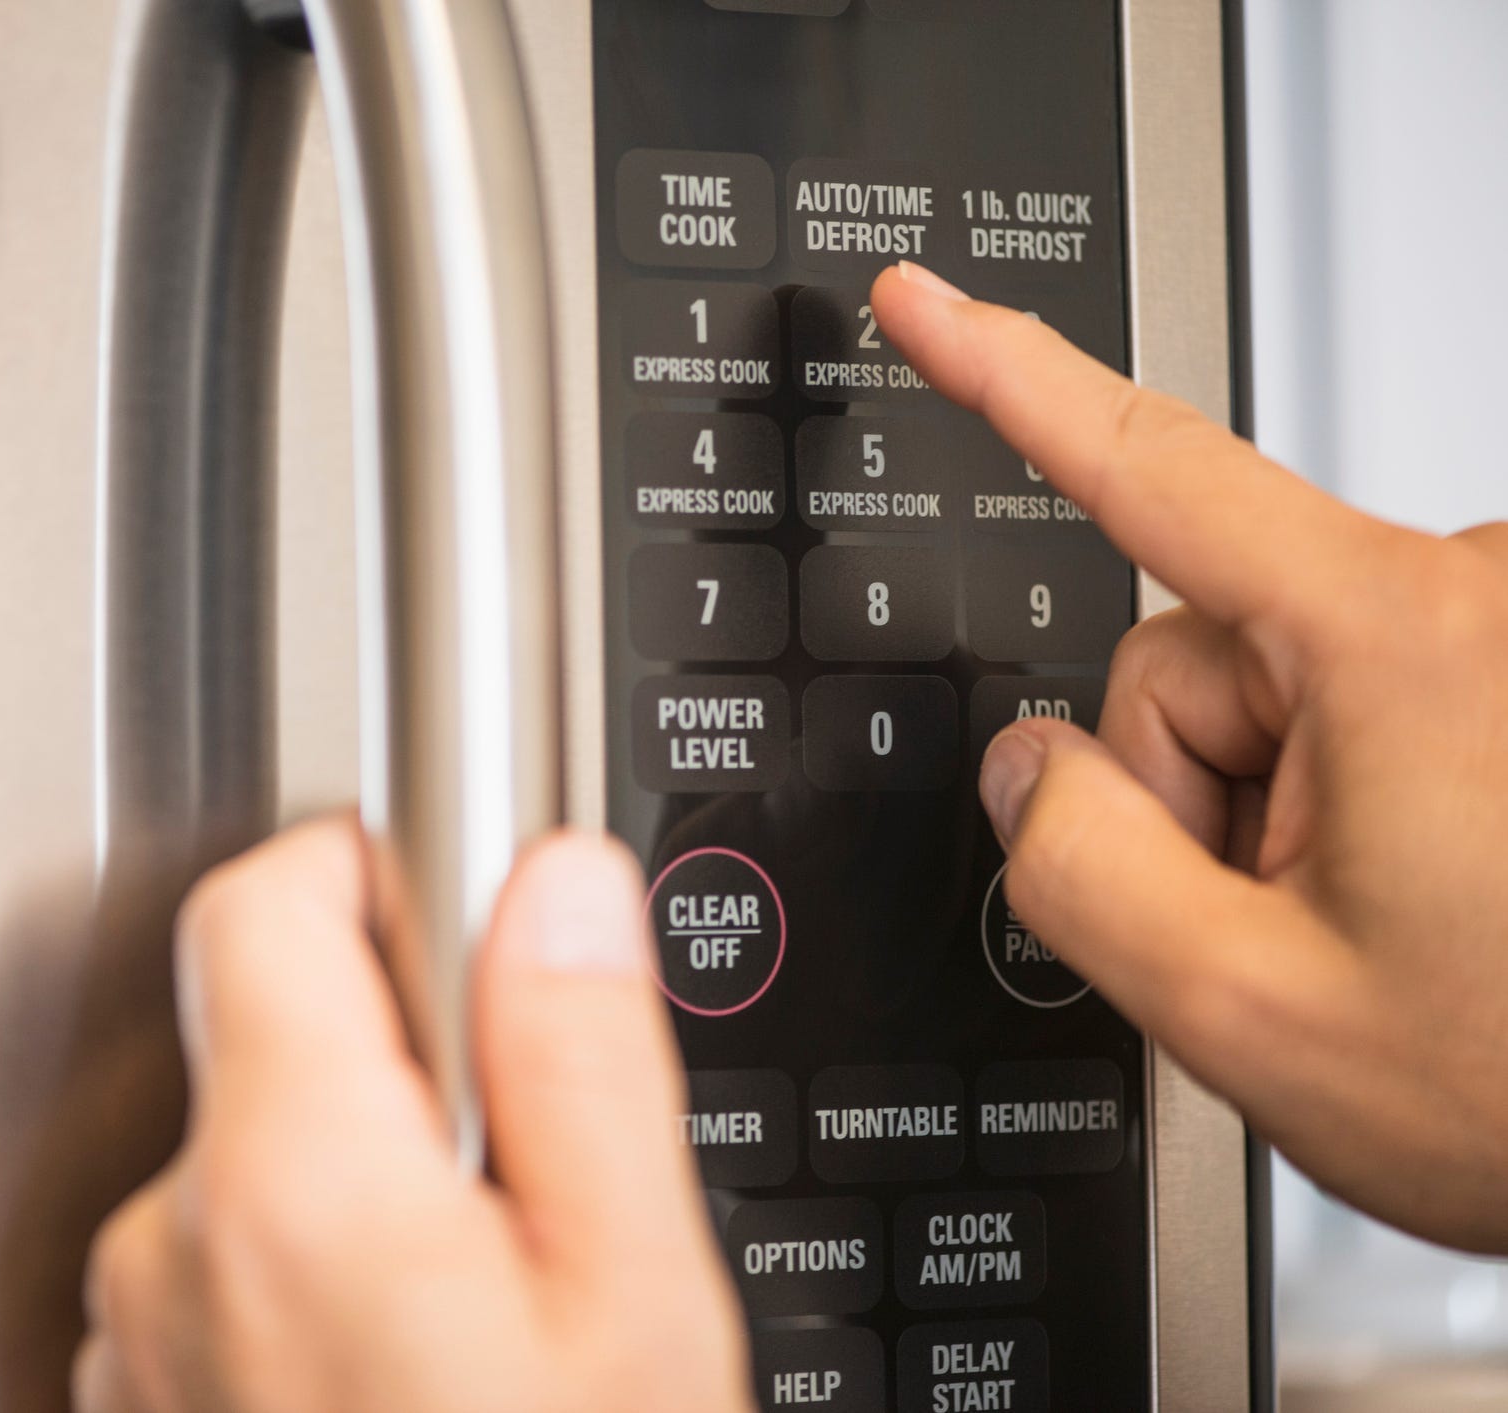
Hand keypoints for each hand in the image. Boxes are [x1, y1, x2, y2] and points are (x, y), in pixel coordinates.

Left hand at [73, 817, 751, 1412]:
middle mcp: (173, 1250)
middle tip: (528, 1161)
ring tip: (485, 1298)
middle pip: (272, 1032)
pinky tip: (414, 1369)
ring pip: (258, 1159)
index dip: (373, 866)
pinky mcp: (148, 1406)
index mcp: (293, 1181)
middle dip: (402, 1052)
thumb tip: (558, 884)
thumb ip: (579, 1060)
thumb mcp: (626, 1297)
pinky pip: (229, 1269)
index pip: (266, 900)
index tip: (460, 911)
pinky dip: (316, 1268)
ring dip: (366, 1174)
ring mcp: (141, 1343)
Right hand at [874, 261, 1507, 1252]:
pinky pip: (1339, 699)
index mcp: (1399, 643)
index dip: (1005, 379)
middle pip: (1184, 651)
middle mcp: (1463, 602)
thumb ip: (1081, 875)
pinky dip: (1329, 797)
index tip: (925, 306)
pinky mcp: (1502, 665)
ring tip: (1366, 921)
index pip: (1150, 469)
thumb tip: (1025, 770)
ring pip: (1258, 688)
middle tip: (1273, 921)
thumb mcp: (1252, 1016)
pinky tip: (1406, 891)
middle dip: (1188, 792)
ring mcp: (1492, 632)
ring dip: (1264, 810)